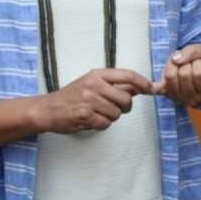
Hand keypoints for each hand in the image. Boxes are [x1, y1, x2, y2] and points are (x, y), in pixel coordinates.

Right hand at [37, 69, 152, 133]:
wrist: (48, 109)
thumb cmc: (72, 96)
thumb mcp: (92, 83)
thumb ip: (114, 85)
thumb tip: (139, 87)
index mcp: (97, 74)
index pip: (128, 75)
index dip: (143, 83)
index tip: (151, 89)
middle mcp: (94, 85)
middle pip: (126, 99)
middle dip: (124, 107)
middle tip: (114, 107)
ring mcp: (89, 100)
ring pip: (117, 114)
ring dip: (110, 117)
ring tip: (96, 113)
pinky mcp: (85, 115)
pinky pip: (106, 124)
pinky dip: (101, 125)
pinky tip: (90, 120)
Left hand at [151, 44, 200, 106]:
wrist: (198, 71)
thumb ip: (193, 52)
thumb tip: (175, 59)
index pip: (199, 74)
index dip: (198, 63)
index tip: (200, 63)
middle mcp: (193, 99)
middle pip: (183, 75)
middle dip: (185, 63)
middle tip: (189, 63)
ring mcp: (177, 97)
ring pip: (170, 77)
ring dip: (173, 65)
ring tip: (180, 66)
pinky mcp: (165, 92)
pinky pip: (155, 90)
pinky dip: (149, 87)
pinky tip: (143, 84)